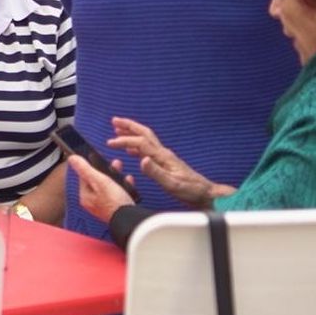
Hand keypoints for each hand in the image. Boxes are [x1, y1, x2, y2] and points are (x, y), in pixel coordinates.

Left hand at [69, 154, 136, 222]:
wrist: (130, 219)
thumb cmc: (114, 203)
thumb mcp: (98, 181)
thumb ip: (85, 168)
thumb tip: (72, 159)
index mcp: (85, 196)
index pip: (84, 176)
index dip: (91, 166)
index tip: (98, 158)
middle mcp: (93, 202)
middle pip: (97, 181)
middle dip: (106, 170)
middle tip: (114, 164)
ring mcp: (105, 206)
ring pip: (109, 186)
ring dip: (116, 177)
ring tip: (121, 171)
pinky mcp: (116, 207)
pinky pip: (118, 193)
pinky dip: (123, 186)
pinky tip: (127, 182)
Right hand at [107, 117, 222, 208]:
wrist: (205, 193)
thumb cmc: (190, 190)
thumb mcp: (172, 184)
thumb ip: (155, 172)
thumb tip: (141, 159)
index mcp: (163, 156)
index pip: (141, 143)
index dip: (125, 141)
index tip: (111, 143)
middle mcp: (164, 153)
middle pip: (144, 133)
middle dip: (129, 126)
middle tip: (114, 121)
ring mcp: (165, 157)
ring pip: (145, 139)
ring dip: (132, 133)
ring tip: (118, 130)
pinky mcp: (165, 163)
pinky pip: (148, 150)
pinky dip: (137, 146)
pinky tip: (131, 151)